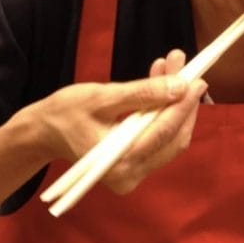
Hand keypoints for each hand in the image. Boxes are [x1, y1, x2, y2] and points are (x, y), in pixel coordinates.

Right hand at [25, 50, 206, 193]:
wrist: (45, 132)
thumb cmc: (66, 112)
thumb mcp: (102, 97)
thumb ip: (141, 94)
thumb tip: (179, 86)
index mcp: (119, 163)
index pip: (164, 132)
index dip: (185, 105)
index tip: (198, 79)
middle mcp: (130, 176)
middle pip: (173, 137)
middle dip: (182, 101)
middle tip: (184, 66)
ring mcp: (134, 175)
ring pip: (170, 138)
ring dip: (175, 103)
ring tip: (171, 68)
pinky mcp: (136, 168)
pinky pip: (160, 140)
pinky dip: (164, 112)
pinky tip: (161, 85)